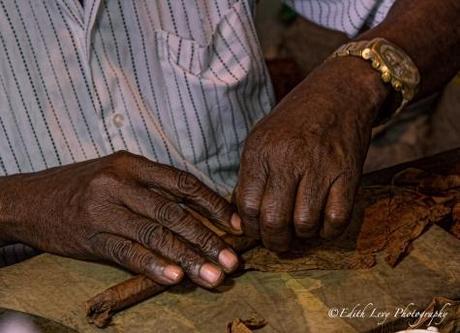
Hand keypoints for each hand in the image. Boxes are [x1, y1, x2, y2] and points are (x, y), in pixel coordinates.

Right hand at [0, 151, 241, 287]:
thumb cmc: (85, 187)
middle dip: (207, 238)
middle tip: (231, 260)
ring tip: (212, 276)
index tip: (236, 225)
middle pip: (174, 212)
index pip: (183, 183)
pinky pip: (126, 252)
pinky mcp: (90, 236)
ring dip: (187, 258)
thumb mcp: (119, 174)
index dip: (214, 204)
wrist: (32, 200)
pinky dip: (152, 265)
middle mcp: (121, 183)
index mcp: (133, 164)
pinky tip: (173, 278)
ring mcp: (104, 209)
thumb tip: (198, 211)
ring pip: (155, 234)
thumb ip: (154, 187)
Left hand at [235, 57, 388, 250]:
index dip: (251, 228)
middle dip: (274, 241)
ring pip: (305, 224)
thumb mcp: (262, 138)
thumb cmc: (296, 120)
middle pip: (274, 220)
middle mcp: (288, 159)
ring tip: (301, 229)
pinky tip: (322, 223)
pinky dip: (328, 231)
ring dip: (302, 236)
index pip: (246, 206)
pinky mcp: (348, 173)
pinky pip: (336, 219)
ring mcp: (320, 167)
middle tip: (278, 241)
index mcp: (261, 150)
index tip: (257, 232)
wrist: (339, 93)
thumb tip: (244, 216)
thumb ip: (251, 175)